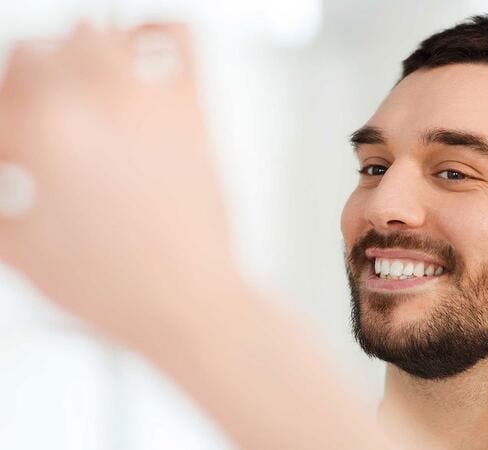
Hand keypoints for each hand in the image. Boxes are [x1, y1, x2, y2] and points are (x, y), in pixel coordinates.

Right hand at [0, 23, 236, 347]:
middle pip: (32, 57)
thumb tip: (4, 166)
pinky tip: (136, 48)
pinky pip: (176, 40)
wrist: (187, 301)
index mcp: (43, 131)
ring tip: (72, 93)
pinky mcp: (191, 109)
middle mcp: (94, 103)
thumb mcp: (16, 246)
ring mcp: (148, 101)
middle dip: (19, 90)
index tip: (11, 151)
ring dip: (72, 58)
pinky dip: (152, 33)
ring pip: (91, 36)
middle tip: (26, 122)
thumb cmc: (116, 287)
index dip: (2, 131)